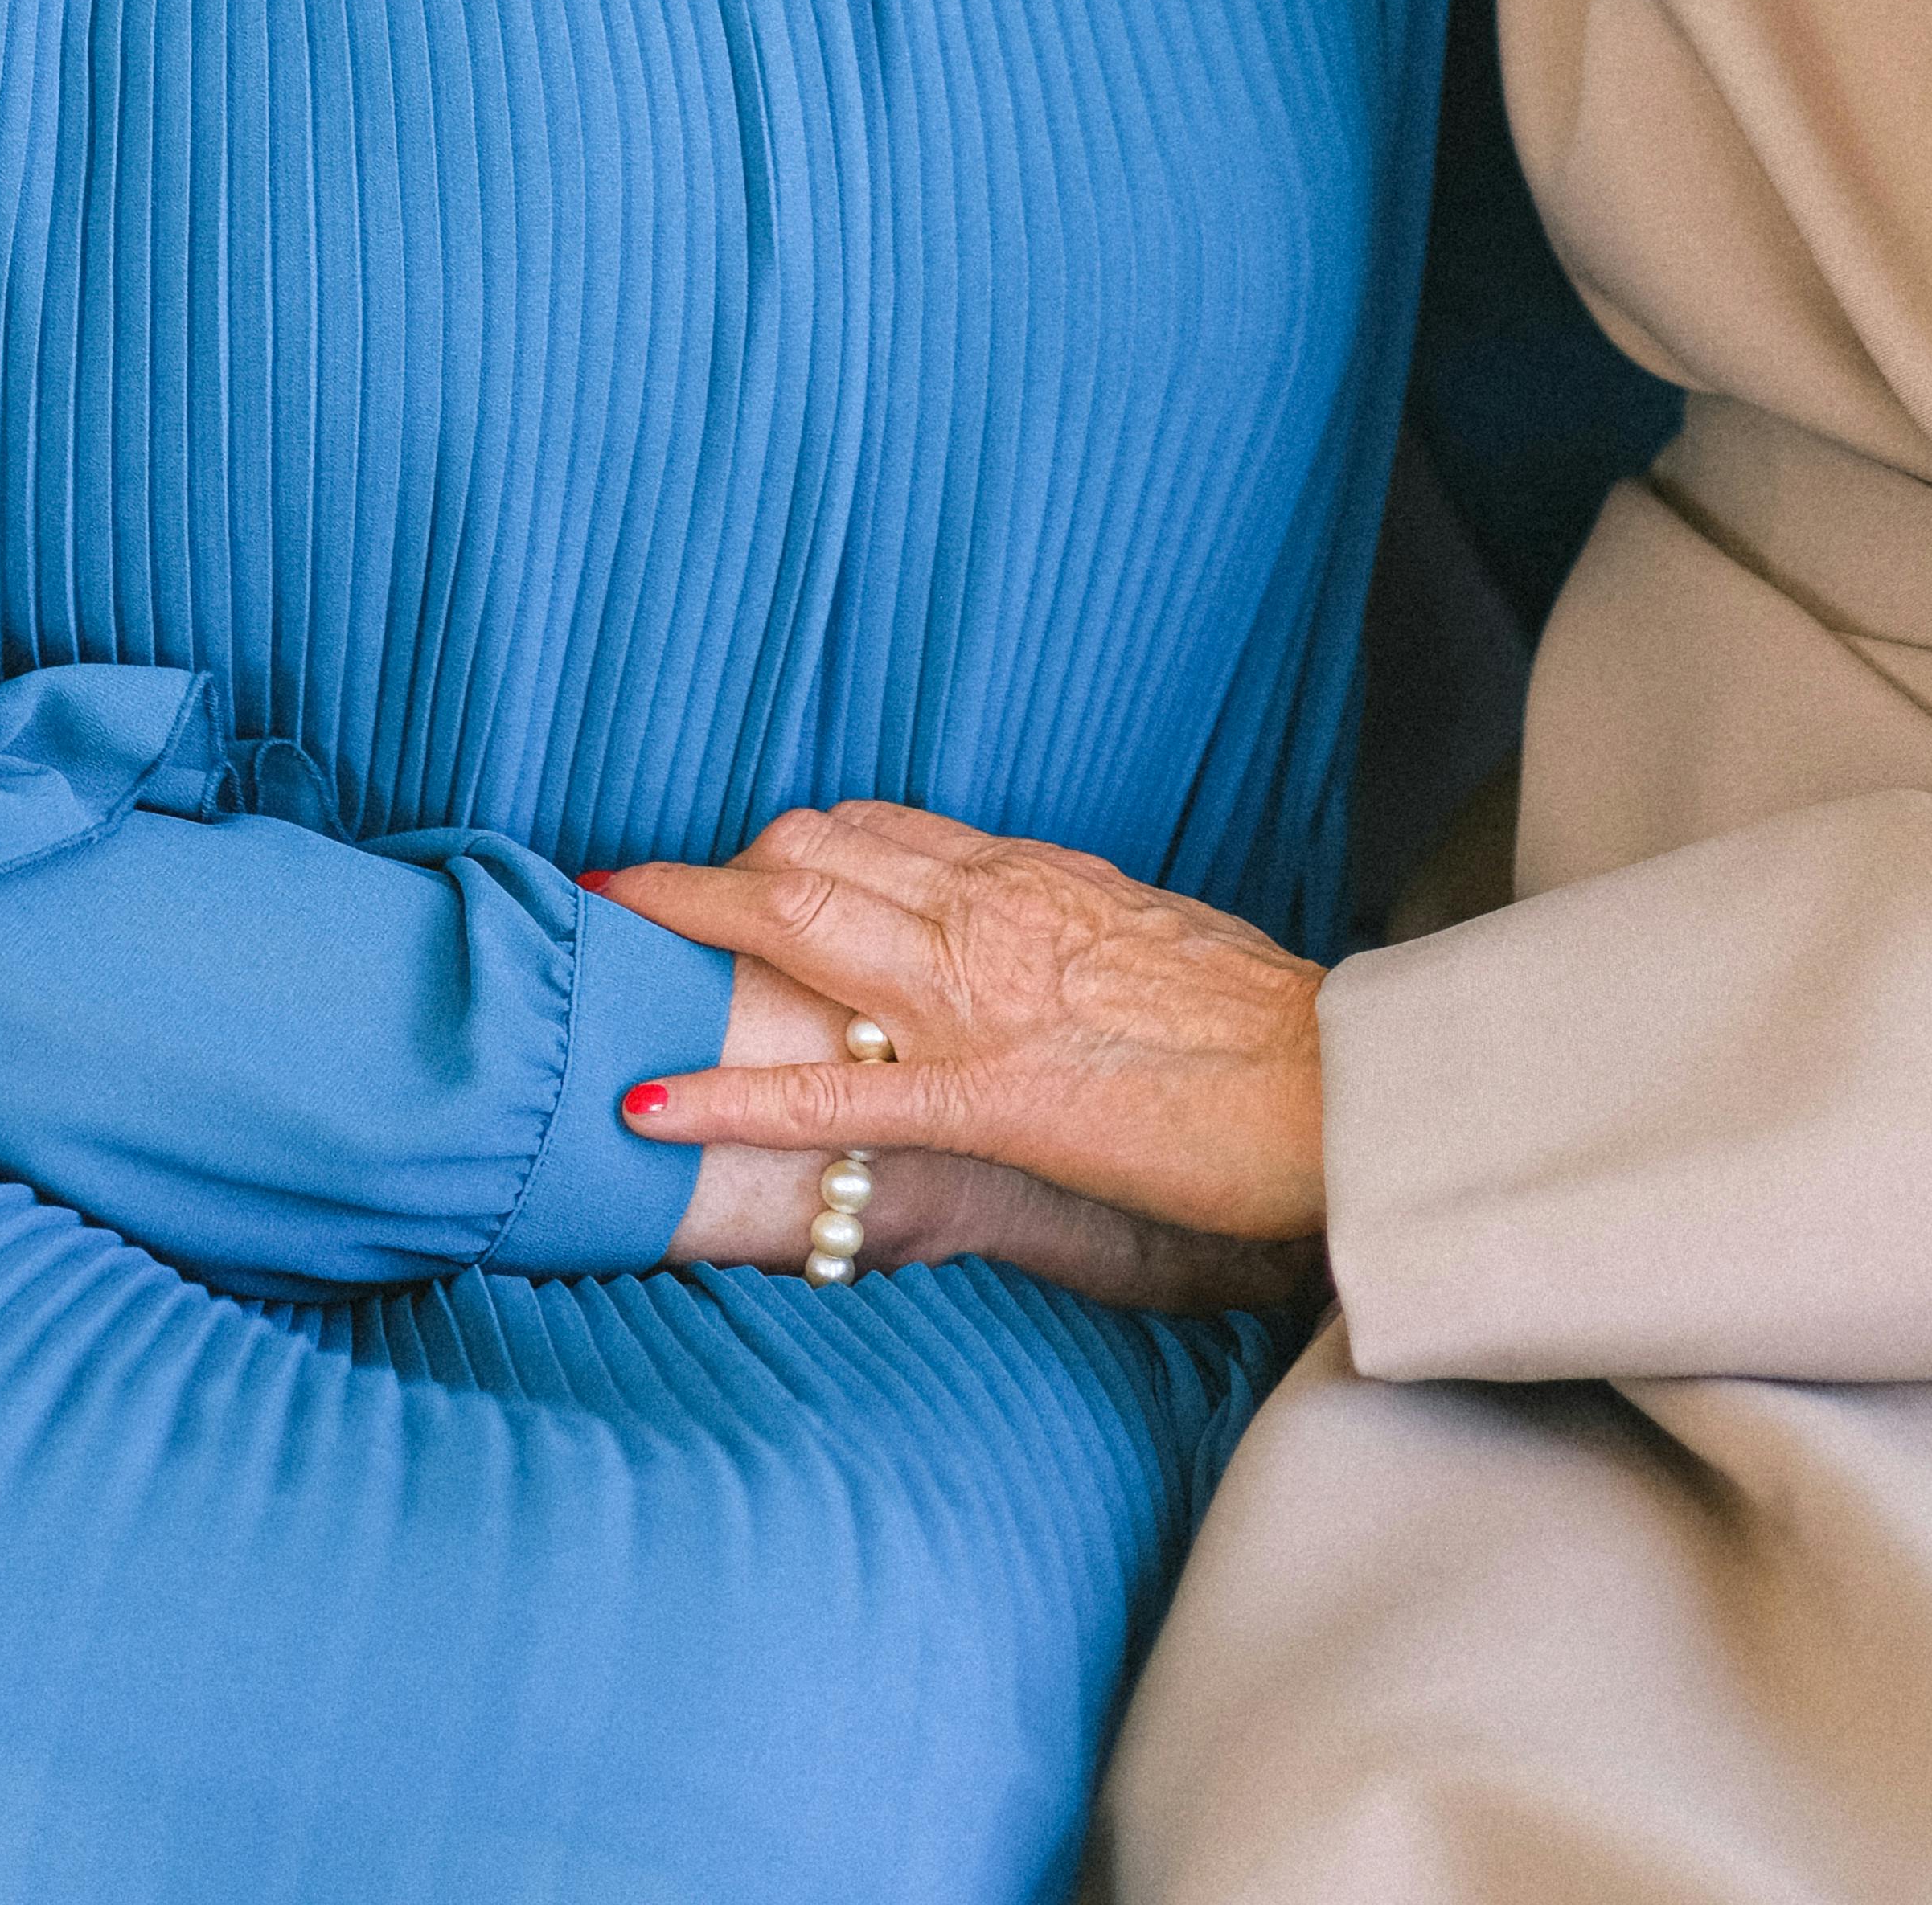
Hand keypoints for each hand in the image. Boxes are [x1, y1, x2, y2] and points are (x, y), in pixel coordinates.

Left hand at [589, 803, 1328, 1244]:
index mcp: (1034, 879)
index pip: (874, 828)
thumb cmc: (1270, 1030)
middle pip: (810, 855)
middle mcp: (990, 912)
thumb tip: (1034, 947)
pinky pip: (825, 1090)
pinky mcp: (983, 1097)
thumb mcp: (1158, 949)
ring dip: (681, 929)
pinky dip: (724, 1092)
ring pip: (797, 926)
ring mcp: (978, 999)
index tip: (727, 865)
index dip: (782, 845)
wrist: (1337, 1085)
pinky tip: (647, 1102)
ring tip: (593, 941)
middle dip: (700, 872)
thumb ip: (1076, 939)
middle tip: (615, 890)